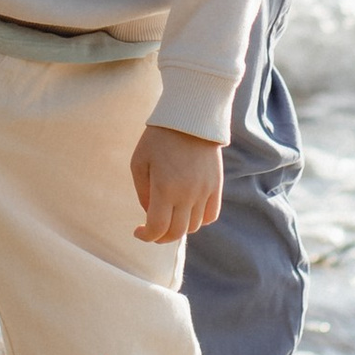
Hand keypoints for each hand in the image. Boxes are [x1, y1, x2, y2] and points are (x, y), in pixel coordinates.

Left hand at [130, 123, 223, 243]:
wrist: (191, 117)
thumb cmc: (158, 138)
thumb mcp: (139, 162)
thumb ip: (143, 193)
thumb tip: (150, 214)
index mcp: (164, 188)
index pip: (157, 228)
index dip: (146, 236)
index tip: (138, 231)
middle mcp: (187, 194)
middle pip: (177, 233)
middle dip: (161, 237)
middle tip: (152, 231)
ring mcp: (204, 191)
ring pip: (194, 227)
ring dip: (179, 228)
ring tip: (169, 216)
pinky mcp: (216, 186)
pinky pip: (210, 216)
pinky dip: (198, 220)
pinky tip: (187, 212)